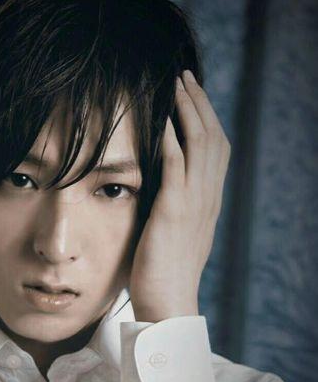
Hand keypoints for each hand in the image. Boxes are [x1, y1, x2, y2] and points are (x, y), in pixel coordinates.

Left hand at [129, 69, 230, 321]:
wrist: (169, 304)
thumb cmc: (165, 272)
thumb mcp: (176, 232)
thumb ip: (176, 206)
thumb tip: (164, 186)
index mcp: (208, 201)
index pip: (216, 149)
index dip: (206, 117)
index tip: (191, 94)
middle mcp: (207, 198)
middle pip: (213, 138)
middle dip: (200, 104)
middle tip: (185, 77)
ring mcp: (194, 205)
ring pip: (200, 146)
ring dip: (189, 112)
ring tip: (177, 86)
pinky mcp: (174, 213)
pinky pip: (178, 168)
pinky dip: (173, 141)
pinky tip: (164, 122)